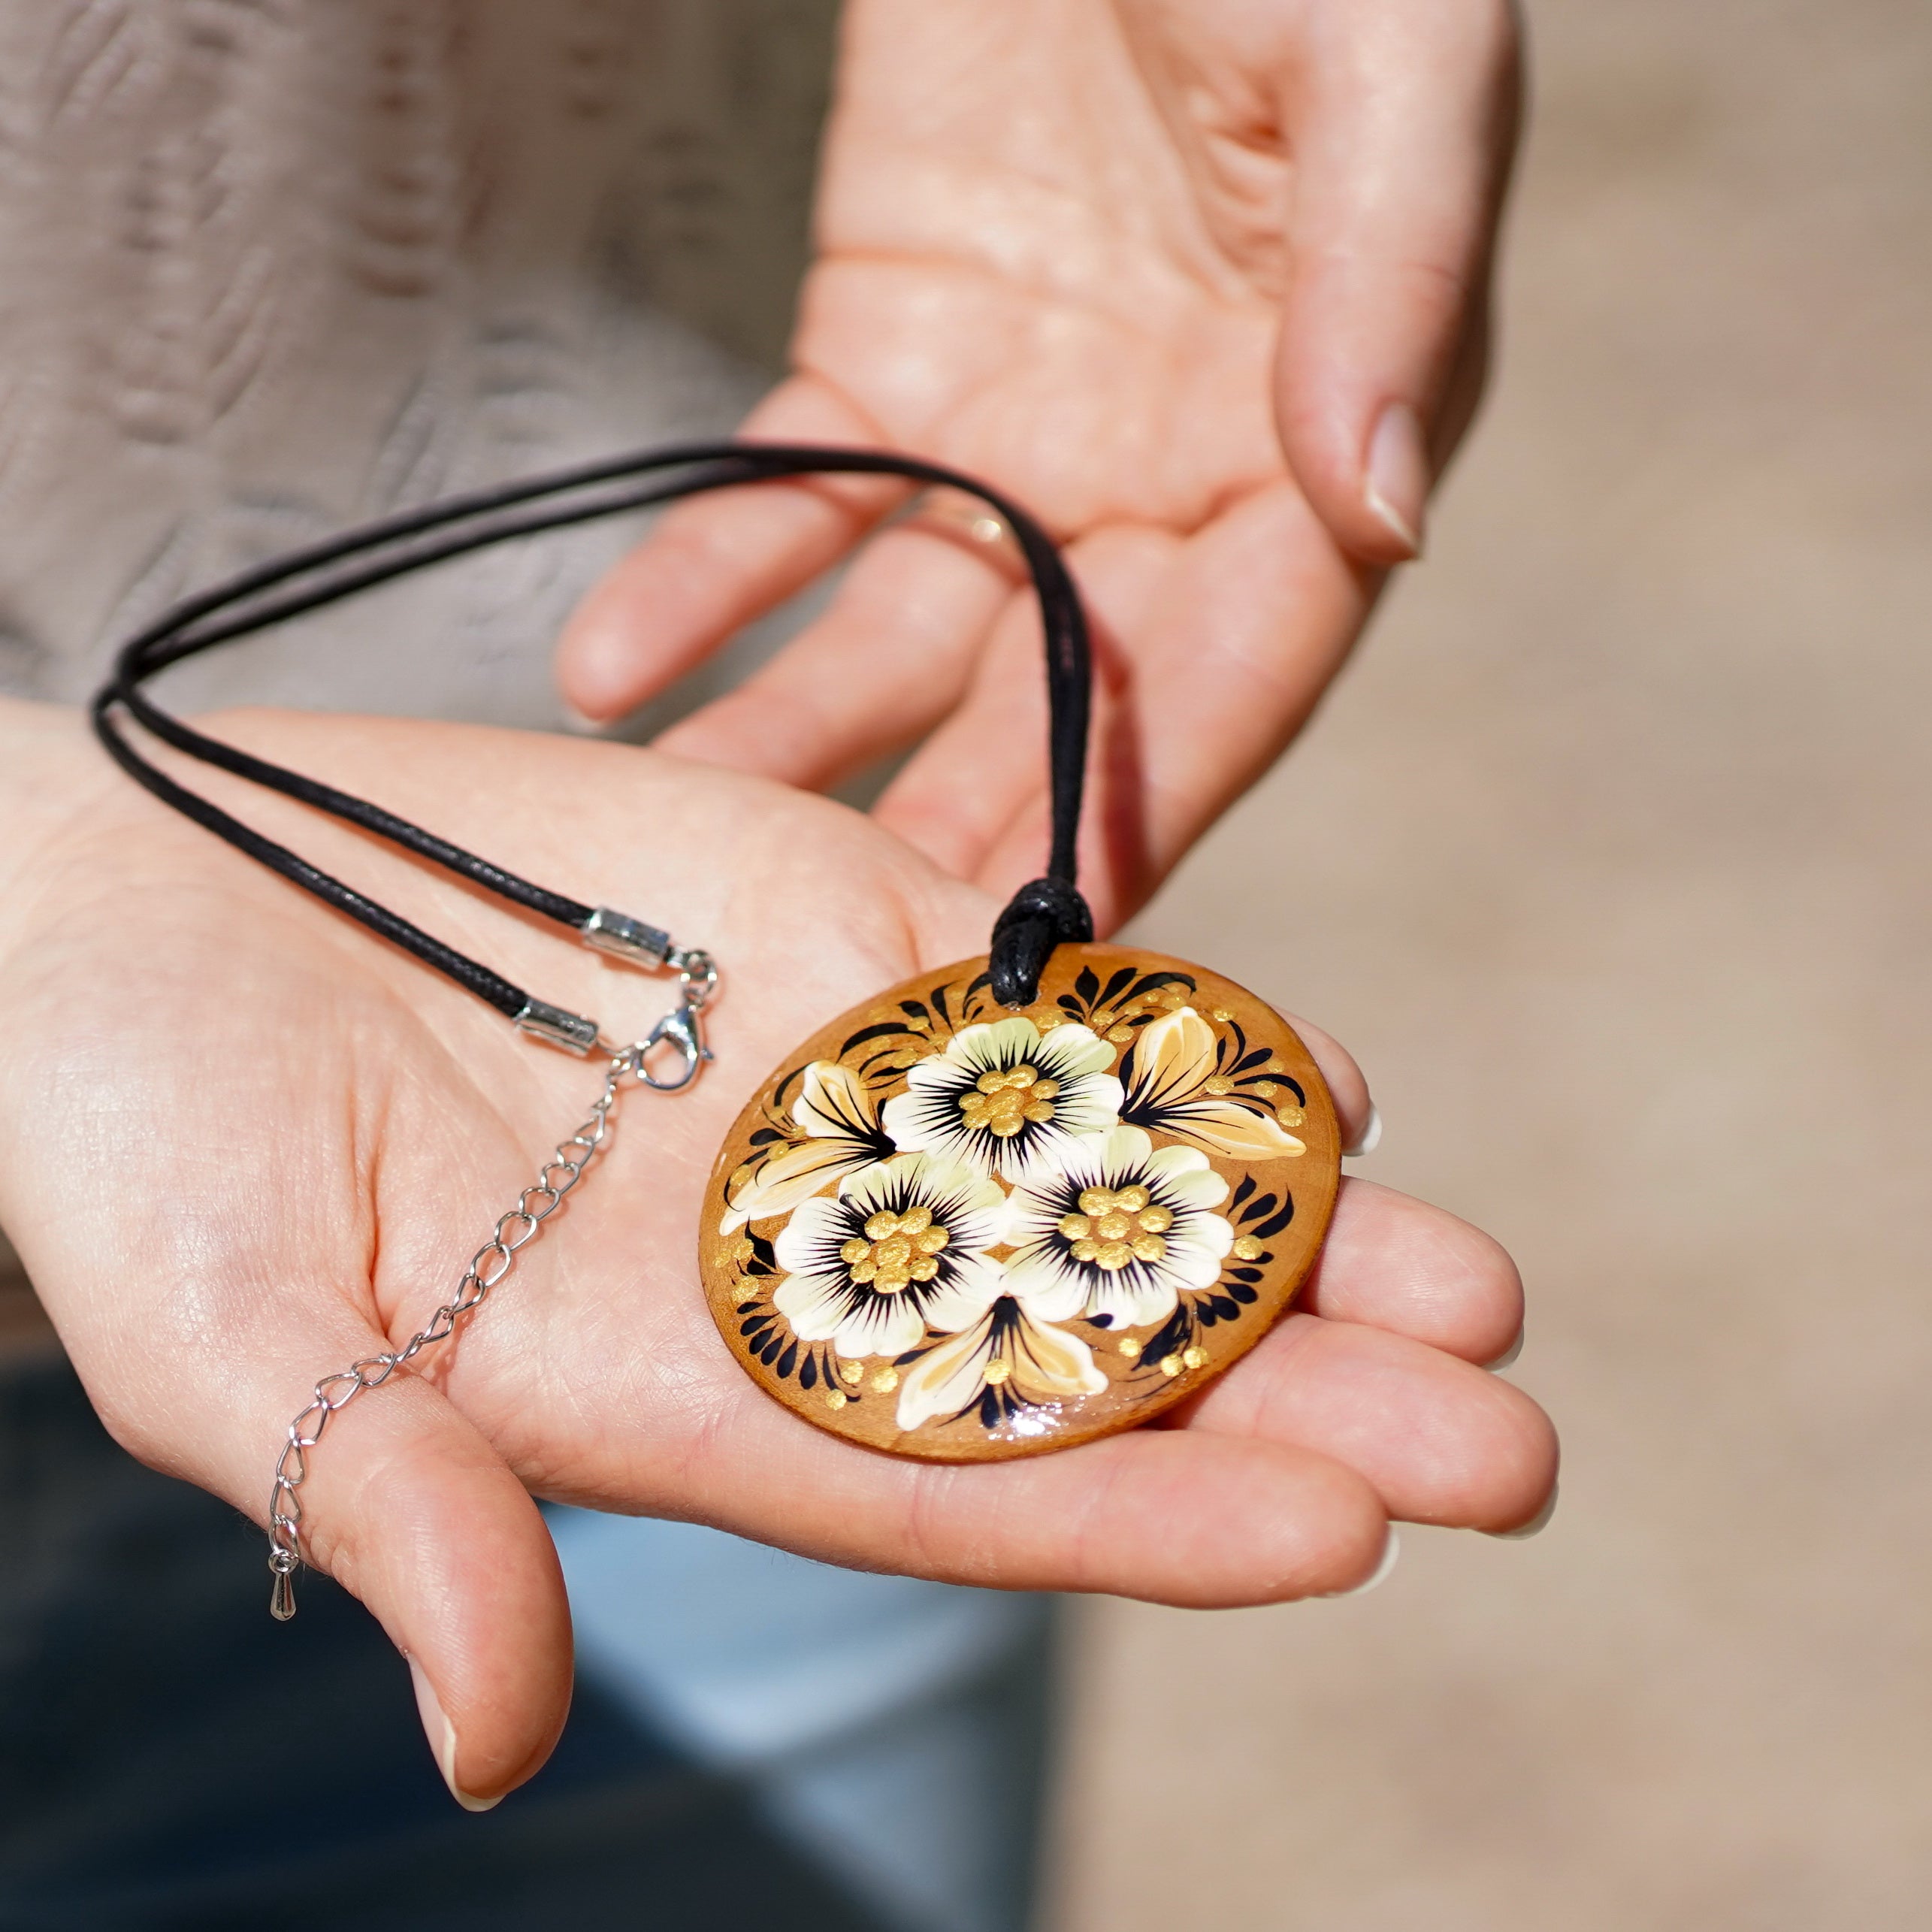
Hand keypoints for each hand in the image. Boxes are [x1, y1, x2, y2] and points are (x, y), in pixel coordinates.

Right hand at [0, 701, 1551, 1805]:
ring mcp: (816, 1083)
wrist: (139, 917)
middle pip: (1061, 1342)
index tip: (1329, 1540)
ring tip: (1468, 1280)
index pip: (929, 1475)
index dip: (1124, 1507)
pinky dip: (1171, 1034)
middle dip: (1277, 1392)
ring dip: (1278, 1223)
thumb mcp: (227, 1327)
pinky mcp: (818, 929)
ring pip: (1087, 1171)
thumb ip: (387, 1500)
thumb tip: (496, 1734)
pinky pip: (1029, 993)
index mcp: (663, 1382)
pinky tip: (1322, 1079)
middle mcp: (777, 1250)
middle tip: (1497, 1442)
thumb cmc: (139, 1135)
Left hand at [557, 0, 1520, 923]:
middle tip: (844, 946)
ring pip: (900, 632)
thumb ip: (1388, 282)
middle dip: (951, 816)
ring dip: (791, 735)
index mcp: (1315, 436)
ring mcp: (1017, 434)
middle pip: (1057, 694)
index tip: (1055, 930)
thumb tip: (1380, 515)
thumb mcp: (1381, 64)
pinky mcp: (884, 358)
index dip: (1153, 798)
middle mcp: (1168, 474)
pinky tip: (610, 664)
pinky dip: (702, 581)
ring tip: (683, 833)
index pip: (1244, 666)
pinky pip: (789, 498)